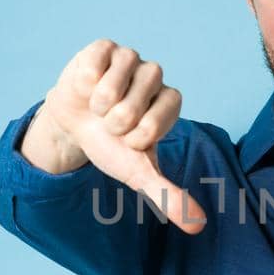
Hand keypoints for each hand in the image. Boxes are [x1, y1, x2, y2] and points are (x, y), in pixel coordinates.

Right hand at [30, 38, 207, 233]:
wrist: (74, 124)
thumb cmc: (111, 146)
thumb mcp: (138, 173)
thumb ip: (168, 196)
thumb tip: (198, 226)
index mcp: (169, 102)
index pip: (159, 121)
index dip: (137, 136)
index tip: (130, 139)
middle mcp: (155, 77)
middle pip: (134, 105)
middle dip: (114, 124)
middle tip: (110, 123)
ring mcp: (130, 59)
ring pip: (114, 85)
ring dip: (98, 105)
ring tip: (97, 107)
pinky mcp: (104, 48)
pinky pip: (96, 64)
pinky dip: (86, 83)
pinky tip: (87, 87)